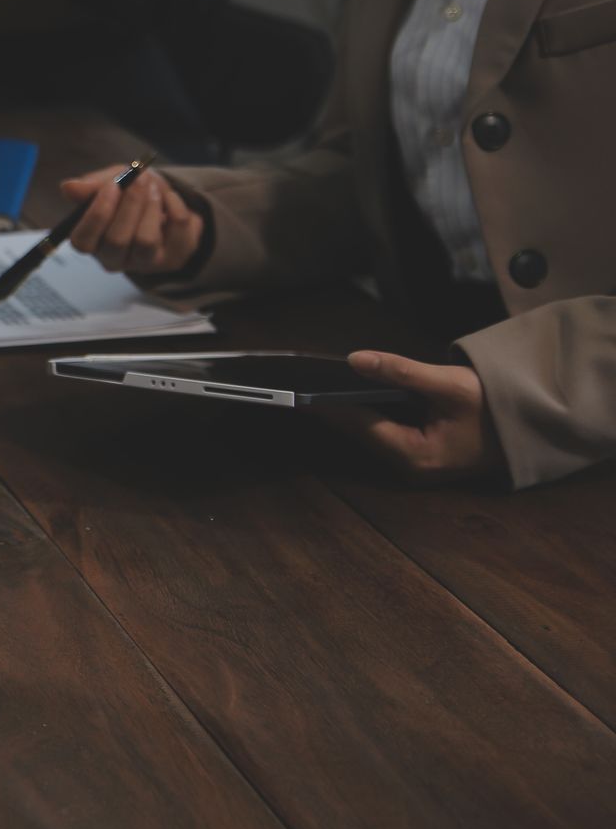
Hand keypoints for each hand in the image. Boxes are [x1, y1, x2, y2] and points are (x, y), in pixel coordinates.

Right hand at [60, 164, 202, 275]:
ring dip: (152, 206)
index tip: (112, 186)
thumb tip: (67, 187)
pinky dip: (175, 204)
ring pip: (146, 241)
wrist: (162, 197)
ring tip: (154, 187)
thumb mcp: (109, 182)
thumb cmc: (127, 193)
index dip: (97, 214)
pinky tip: (169, 197)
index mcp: (92, 242)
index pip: (83, 241)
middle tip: (140, 178)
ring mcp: (144, 262)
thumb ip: (91, 187)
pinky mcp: (174, 257)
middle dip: (131, 204)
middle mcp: (115, 259)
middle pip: (116, 241)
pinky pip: (176, 230)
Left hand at [315, 352, 507, 483]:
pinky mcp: (416, 456)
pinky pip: (381, 434)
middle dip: (331, 409)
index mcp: (416, 456)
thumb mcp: (450, 384)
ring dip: (345, 412)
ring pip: (368, 435)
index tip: (298, 391)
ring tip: (314, 386)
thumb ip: (402, 371)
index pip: (360, 427)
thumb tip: (355, 360)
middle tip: (298, 384)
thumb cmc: (494, 407)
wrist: (530, 427)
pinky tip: (347, 395)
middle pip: (359, 434)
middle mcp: (409, 468)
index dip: (328, 407)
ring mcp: (412, 465)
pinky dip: (364, 415)